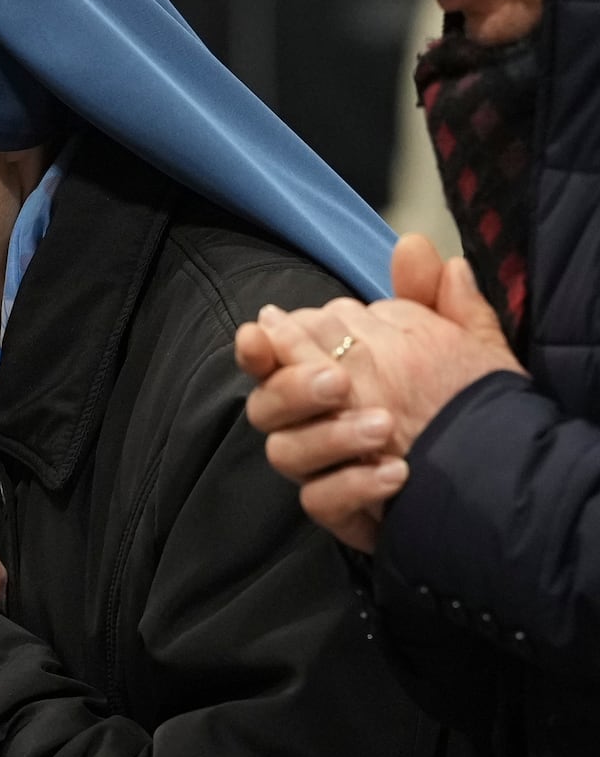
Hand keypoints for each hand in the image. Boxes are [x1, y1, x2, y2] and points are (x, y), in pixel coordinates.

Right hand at [236, 235, 524, 551]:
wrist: (499, 477)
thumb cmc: (461, 403)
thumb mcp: (458, 343)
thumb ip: (432, 296)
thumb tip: (412, 245)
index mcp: (323, 375)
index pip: (270, 355)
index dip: (258, 344)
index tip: (265, 329)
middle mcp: (309, 421)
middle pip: (265, 404)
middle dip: (294, 387)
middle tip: (341, 381)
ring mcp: (320, 468)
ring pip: (285, 452)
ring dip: (329, 436)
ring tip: (383, 427)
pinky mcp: (339, 511)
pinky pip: (321, 502)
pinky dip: (352, 485)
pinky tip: (394, 473)